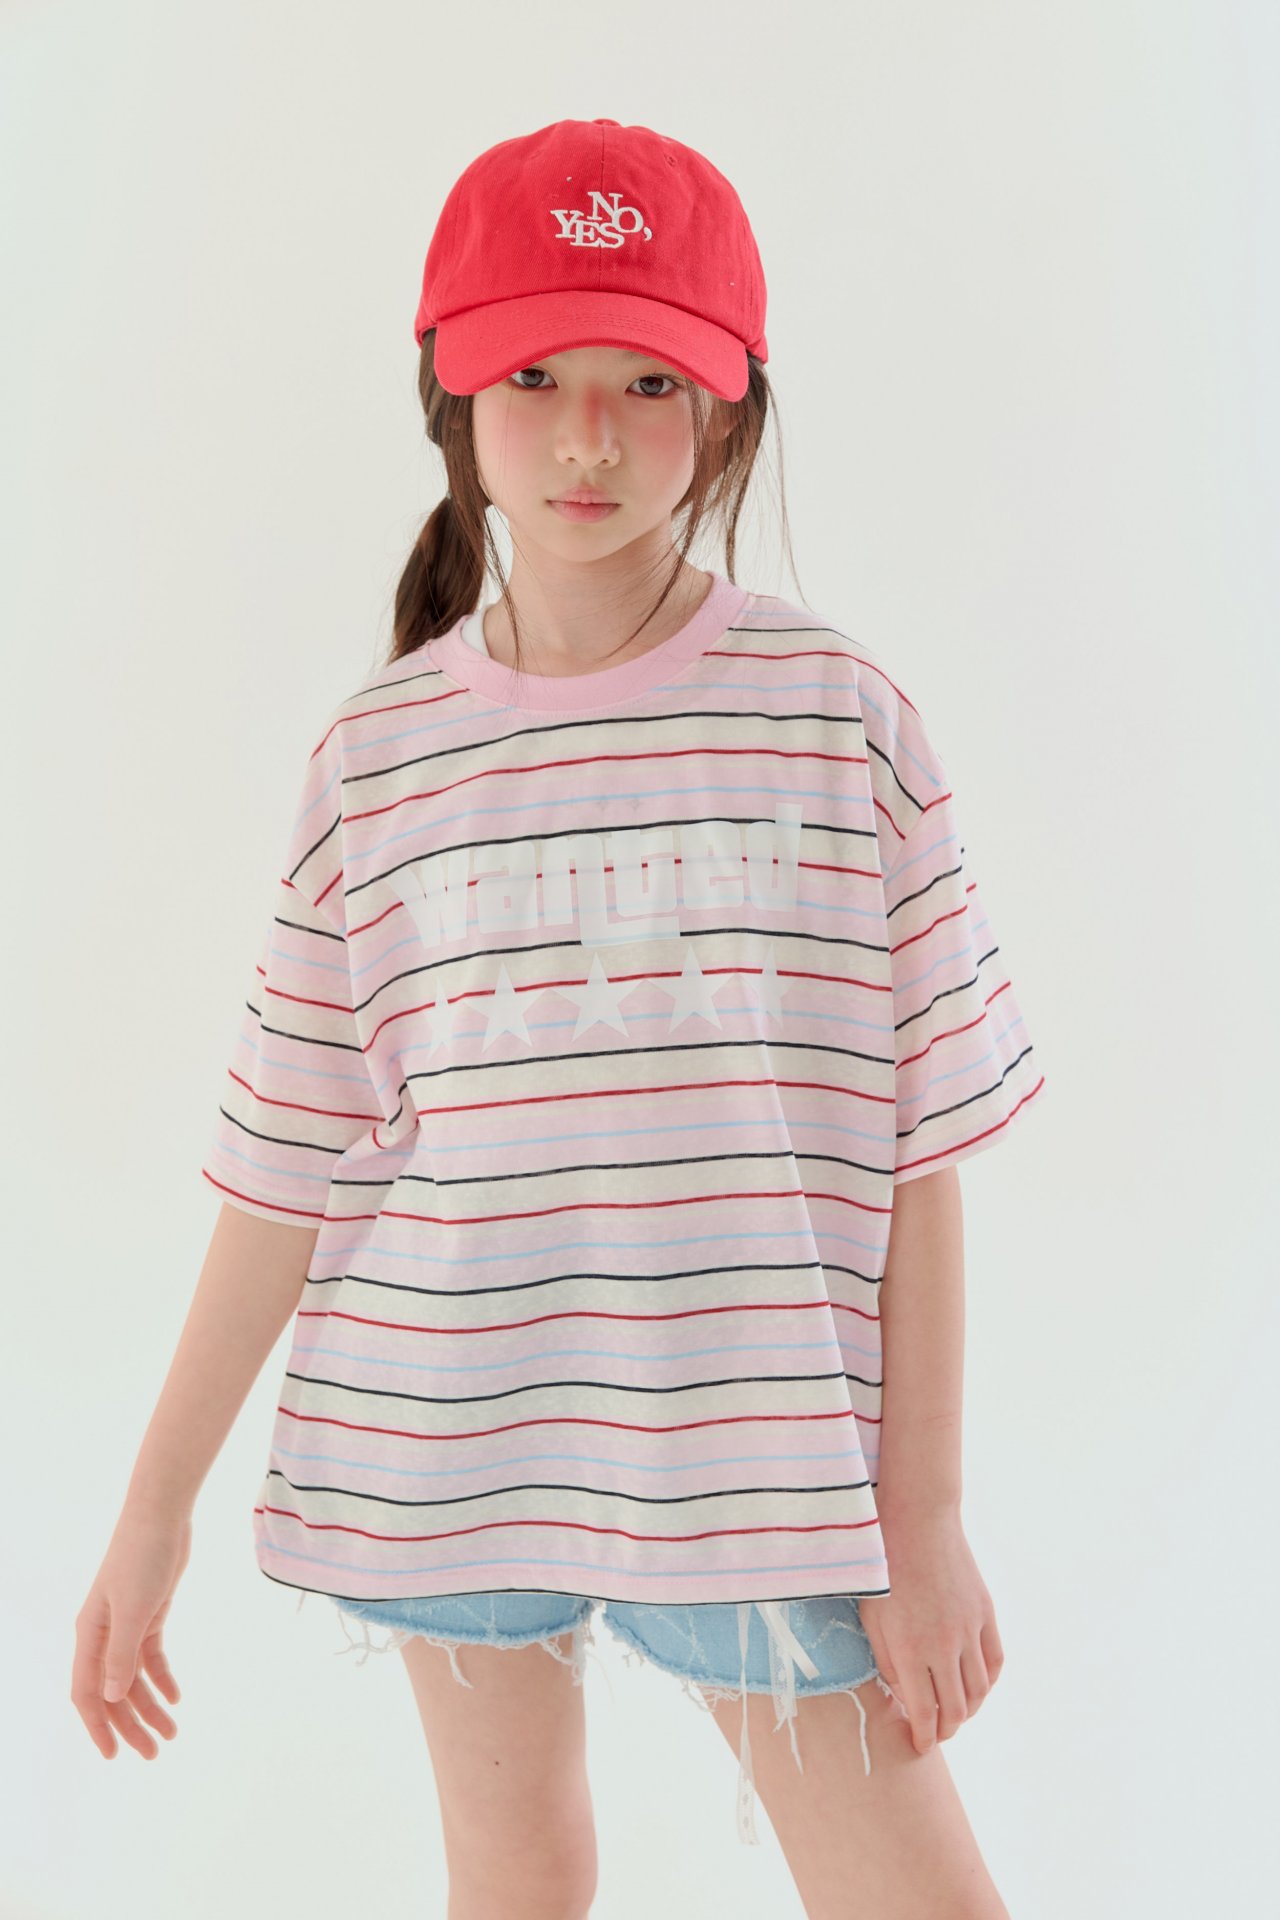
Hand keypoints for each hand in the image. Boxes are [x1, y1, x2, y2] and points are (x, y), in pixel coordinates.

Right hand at [72, 1508, 190, 1758]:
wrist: (161, 1516)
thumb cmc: (141, 1558)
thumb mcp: (134, 1610)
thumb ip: (122, 1655)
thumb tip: (113, 1697)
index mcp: (90, 1636)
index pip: (87, 1693)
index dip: (99, 1726)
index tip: (114, 1755)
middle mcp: (103, 1635)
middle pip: (113, 1691)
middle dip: (131, 1724)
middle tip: (154, 1753)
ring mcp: (126, 1625)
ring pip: (134, 1678)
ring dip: (150, 1706)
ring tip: (172, 1732)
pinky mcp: (149, 1614)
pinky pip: (151, 1657)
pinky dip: (162, 1678)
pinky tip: (175, 1697)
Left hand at [857, 1510, 1004, 1756]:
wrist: (916, 1520)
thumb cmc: (881, 1567)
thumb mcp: (871, 1617)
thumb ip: (886, 1661)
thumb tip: (902, 1695)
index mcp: (909, 1649)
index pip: (923, 1712)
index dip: (923, 1736)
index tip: (919, 1746)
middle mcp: (943, 1646)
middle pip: (954, 1709)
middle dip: (945, 1730)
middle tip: (935, 1735)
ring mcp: (969, 1630)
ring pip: (979, 1690)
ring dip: (968, 1710)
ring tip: (955, 1715)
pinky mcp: (985, 1614)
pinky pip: (995, 1661)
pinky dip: (988, 1682)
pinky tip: (975, 1686)